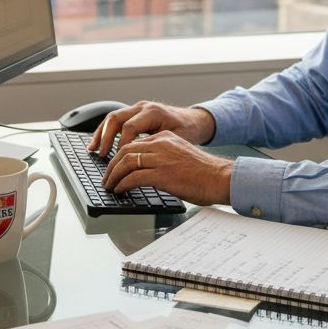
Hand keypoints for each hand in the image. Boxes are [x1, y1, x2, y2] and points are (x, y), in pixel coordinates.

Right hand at [89, 101, 215, 152]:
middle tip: (102, 155)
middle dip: (106, 138)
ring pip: (112, 117)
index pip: (130, 127)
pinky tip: (98, 144)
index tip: (119, 160)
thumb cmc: (188, 132)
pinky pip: (115, 120)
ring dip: (101, 134)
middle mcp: (143, 107)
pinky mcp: (134, 113)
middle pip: (116, 118)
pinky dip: (105, 131)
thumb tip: (143, 165)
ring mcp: (137, 108)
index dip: (122, 144)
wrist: (194, 120)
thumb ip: (159, 148)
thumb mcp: (177, 140)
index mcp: (154, 112)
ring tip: (93, 150)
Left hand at [101, 130, 233, 205]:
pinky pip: (133, 177)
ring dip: (113, 176)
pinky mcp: (162, 174)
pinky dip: (122, 184)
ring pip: (126, 163)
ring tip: (110, 186)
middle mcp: (161, 144)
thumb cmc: (205, 172)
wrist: (220, 178)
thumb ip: (163, 157)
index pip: (134, 144)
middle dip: (111, 166)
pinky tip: (120, 191)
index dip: (120, 157)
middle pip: (125, 151)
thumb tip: (145, 171)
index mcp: (165, 138)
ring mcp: (161, 158)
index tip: (114, 167)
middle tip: (107, 178)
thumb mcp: (180, 156)